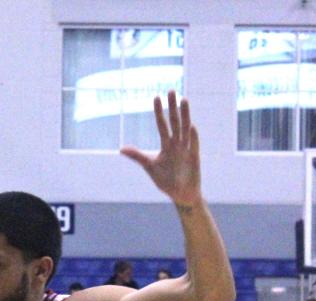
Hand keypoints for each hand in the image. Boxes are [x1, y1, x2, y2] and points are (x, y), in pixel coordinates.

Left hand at [121, 91, 201, 207]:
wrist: (180, 195)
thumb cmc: (166, 181)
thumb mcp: (150, 167)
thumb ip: (138, 156)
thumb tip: (121, 149)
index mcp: (167, 145)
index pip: (162, 124)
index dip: (159, 111)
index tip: (156, 97)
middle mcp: (177, 144)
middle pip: (175, 121)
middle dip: (172, 106)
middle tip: (171, 90)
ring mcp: (186, 149)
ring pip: (185, 128)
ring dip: (185, 114)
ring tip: (184, 100)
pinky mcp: (194, 158)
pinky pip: (194, 145)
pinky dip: (192, 136)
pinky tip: (191, 126)